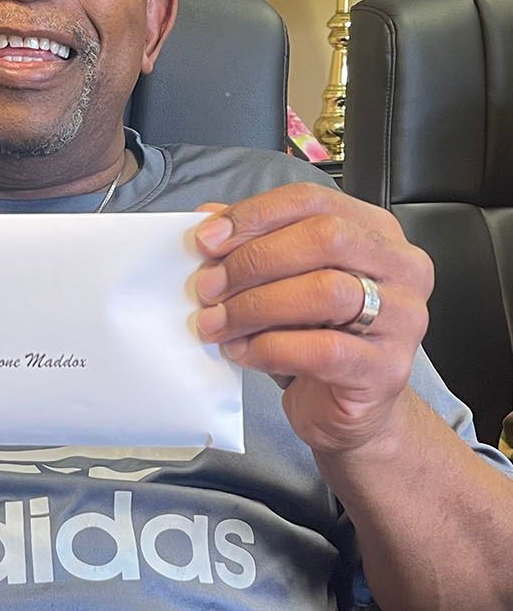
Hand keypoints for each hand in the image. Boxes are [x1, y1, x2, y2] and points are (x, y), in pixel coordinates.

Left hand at [193, 183, 433, 453]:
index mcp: (376, 231)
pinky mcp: (387, 368)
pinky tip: (242, 352)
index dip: (255, 215)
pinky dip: (271, 348)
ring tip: (216, 323)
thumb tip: (208, 218)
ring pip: (324, 292)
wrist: (348, 411)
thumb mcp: (285, 284)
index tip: (207, 239)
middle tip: (208, 287)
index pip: (313, 200)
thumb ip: (255, 245)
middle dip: (253, 260)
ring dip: (255, 306)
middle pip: (324, 238)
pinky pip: (323, 350)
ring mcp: (403, 318)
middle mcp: (401, 267)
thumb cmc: (316, 339)